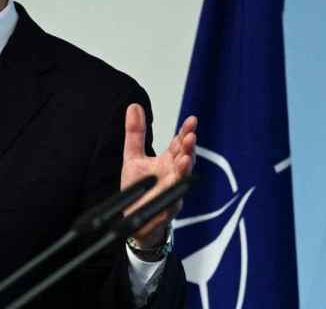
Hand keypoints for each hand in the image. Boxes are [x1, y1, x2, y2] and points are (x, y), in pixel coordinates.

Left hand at [120, 104, 196, 248]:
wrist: (134, 220)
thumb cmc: (140, 189)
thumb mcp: (133, 157)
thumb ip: (136, 133)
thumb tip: (134, 106)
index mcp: (168, 161)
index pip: (180, 143)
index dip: (186, 132)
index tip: (192, 120)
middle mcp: (174, 174)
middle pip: (186, 158)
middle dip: (189, 148)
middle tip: (190, 137)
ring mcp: (173, 191)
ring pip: (183, 179)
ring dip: (185, 168)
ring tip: (186, 158)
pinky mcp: (167, 209)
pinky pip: (172, 201)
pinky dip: (174, 193)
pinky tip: (174, 182)